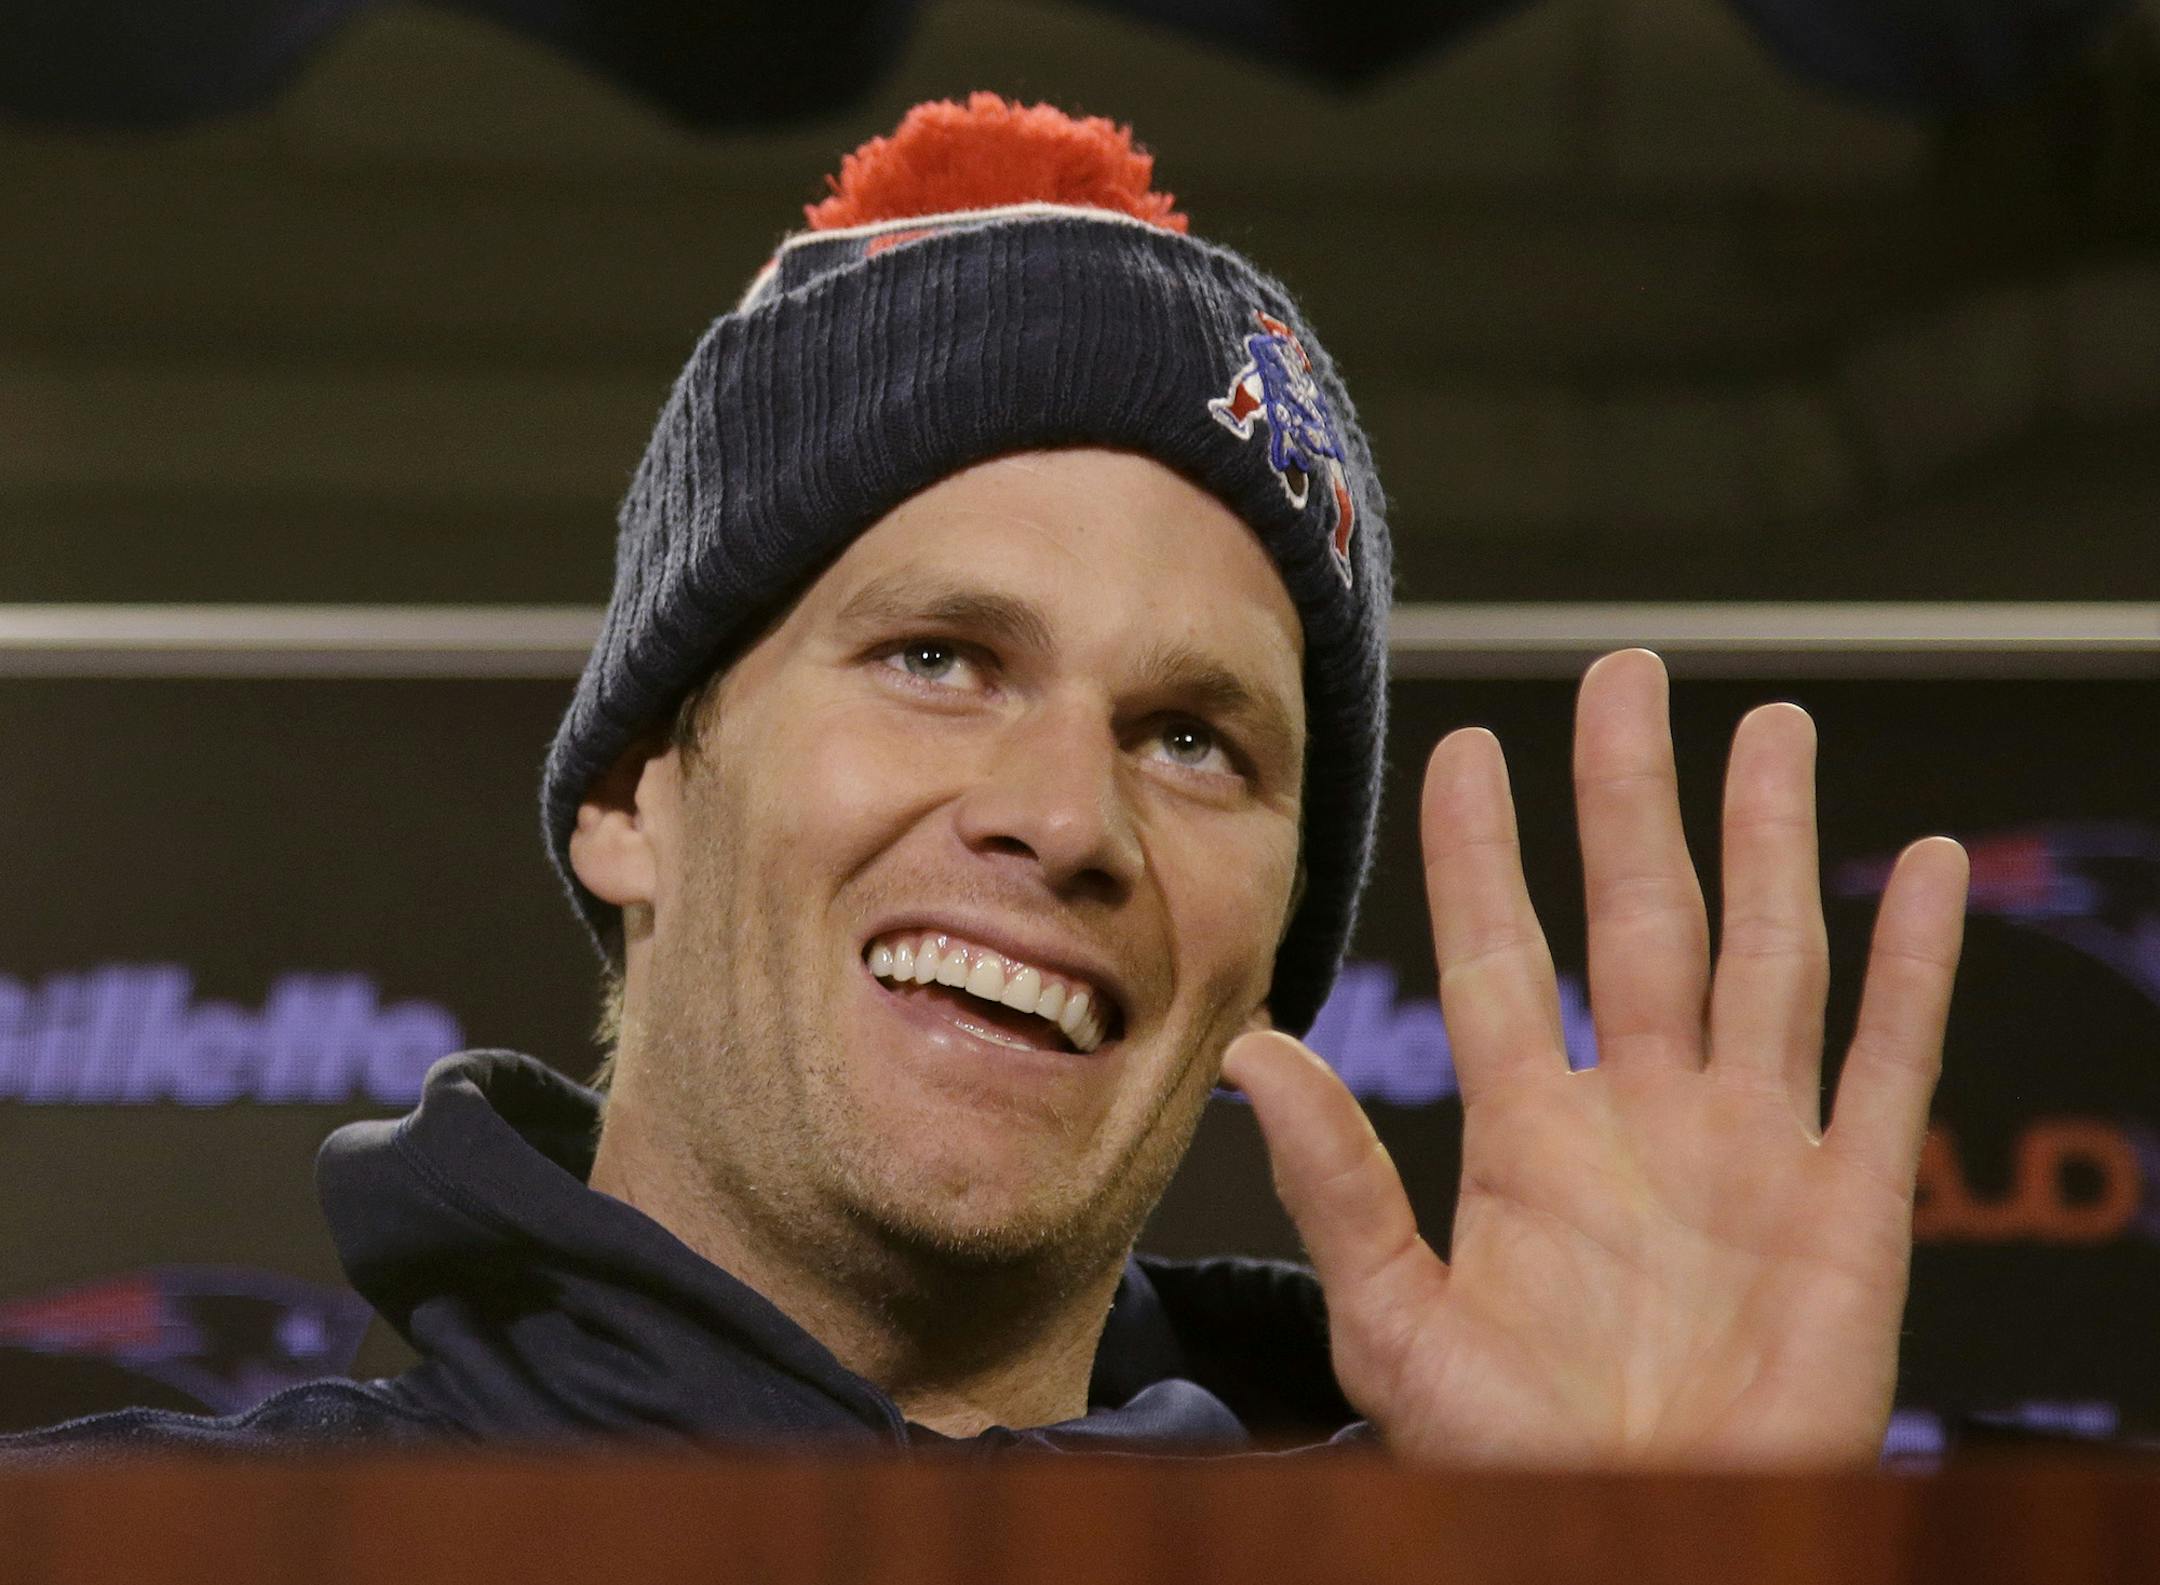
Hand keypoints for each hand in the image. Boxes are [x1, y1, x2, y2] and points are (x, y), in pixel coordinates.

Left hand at [1223, 649, 1968, 1467]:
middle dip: (1632, 798)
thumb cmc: (1511, 1464)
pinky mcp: (1851, 1209)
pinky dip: (1911, 965)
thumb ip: (1339, 1188)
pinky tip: (1921, 866)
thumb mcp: (1399, 1324)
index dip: (1481, 852)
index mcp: (1529, 1141)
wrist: (1649, 1545)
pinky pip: (1885, 1063)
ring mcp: (1751, 1154)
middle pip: (1640, 920)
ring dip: (1770, 842)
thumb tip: (1254, 1053)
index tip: (1463, 745)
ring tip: (1770, 726)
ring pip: (1765, 958)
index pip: (1502, 956)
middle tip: (1626, 674)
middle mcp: (1642, 1121)